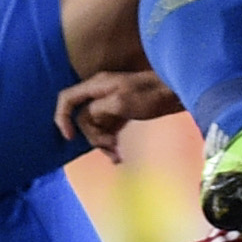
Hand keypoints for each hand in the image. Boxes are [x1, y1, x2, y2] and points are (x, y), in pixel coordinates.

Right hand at [53, 70, 183, 160]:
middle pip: (82, 118)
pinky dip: (110, 142)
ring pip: (94, 127)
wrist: (178, 93)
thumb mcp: (122, 103)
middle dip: (93, 136)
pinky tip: (118, 155)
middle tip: (111, 147)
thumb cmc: (152, 95)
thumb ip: (98, 110)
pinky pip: (107, 129)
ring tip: (117, 155)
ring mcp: (110, 103)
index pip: (67, 99)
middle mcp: (100, 93)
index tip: (70, 138)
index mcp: (97, 86)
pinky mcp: (120, 112)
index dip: (62, 118)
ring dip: (102, 143)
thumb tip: (86, 119)